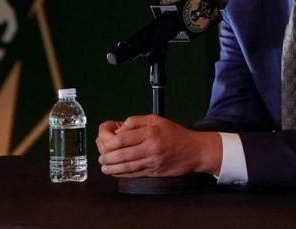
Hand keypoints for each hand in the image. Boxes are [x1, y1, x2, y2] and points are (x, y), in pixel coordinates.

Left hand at [95, 114, 221, 177]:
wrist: (194, 151)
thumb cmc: (176, 134)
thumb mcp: (156, 119)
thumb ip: (135, 122)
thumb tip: (119, 129)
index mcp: (150, 132)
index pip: (121, 138)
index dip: (108, 139)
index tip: (104, 138)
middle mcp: (150, 148)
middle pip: (120, 154)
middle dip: (106, 155)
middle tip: (101, 155)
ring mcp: (152, 162)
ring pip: (125, 166)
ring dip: (111, 167)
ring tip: (103, 165)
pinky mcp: (154, 172)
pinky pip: (133, 174)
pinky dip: (121, 173)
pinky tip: (115, 171)